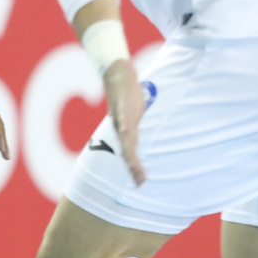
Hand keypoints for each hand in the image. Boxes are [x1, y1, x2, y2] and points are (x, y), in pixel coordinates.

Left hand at [102, 59, 146, 185]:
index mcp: (125, 130)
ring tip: (134, 166)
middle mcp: (122, 126)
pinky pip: (124, 115)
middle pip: (128, 150)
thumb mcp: (131, 114)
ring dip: (130, 151)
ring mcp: (123, 116)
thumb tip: (138, 134)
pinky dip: (125, 124)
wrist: (116, 74)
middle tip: (140, 182)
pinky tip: (126, 132)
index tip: (141, 183)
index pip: (130, 153)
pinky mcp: (123, 103)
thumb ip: (134, 125)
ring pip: (126, 137)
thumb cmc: (125, 95)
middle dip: (134, 167)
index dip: (134, 168)